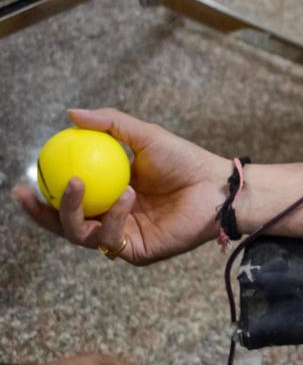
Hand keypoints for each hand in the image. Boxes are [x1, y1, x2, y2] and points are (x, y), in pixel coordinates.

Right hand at [10, 108, 230, 264]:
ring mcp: (122, 236)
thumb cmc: (185, 160)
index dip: (41, 194)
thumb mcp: (144, 136)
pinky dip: (113, 217)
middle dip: (40, 212)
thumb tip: (71, 114)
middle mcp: (111, 218)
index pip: (66, 201)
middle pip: (63, 224)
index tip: (24, 180)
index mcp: (107, 196)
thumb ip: (109, 124)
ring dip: (75, 209)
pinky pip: (110, 239)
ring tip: (83, 181)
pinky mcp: (136, 250)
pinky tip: (125, 195)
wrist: (216, 185)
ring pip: (79, 234)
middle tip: (28, 192)